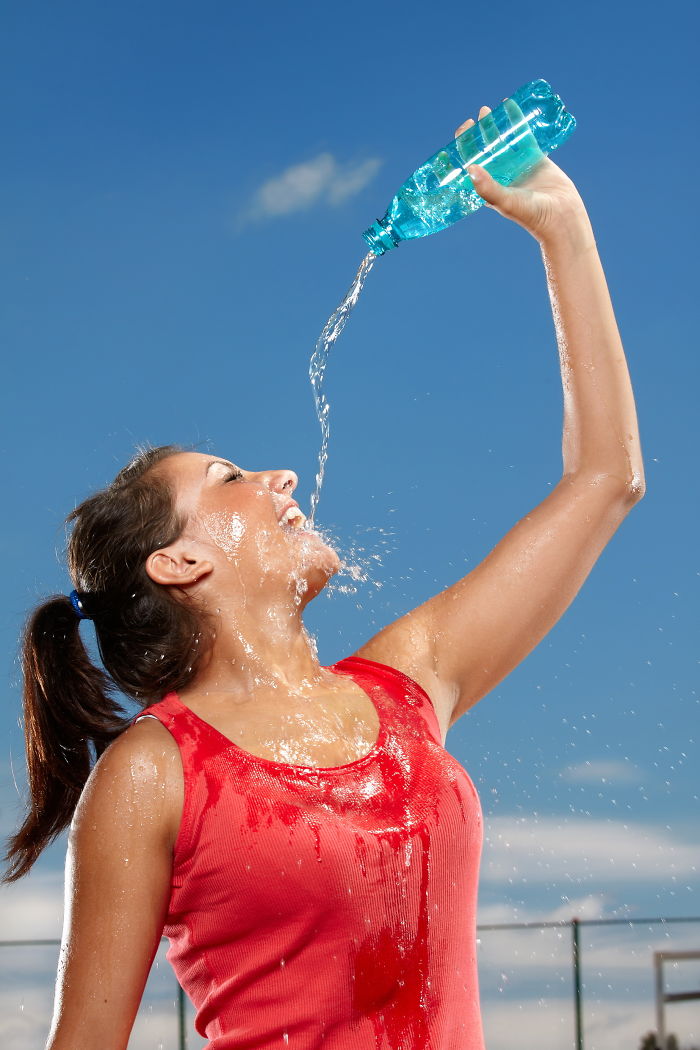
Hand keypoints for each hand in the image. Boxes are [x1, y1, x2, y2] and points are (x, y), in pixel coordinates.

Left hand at [454, 105, 587, 244]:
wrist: (560, 215)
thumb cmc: (530, 214)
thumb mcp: (505, 201)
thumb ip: (487, 187)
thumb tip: (469, 167)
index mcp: (488, 186)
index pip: (470, 163)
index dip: (463, 147)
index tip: (464, 131)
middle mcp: (500, 175)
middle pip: (484, 149)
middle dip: (477, 134)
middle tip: (477, 118)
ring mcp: (516, 165)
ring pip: (501, 140)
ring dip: (493, 126)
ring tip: (487, 110)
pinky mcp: (533, 157)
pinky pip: (522, 135)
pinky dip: (515, 121)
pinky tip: (509, 106)